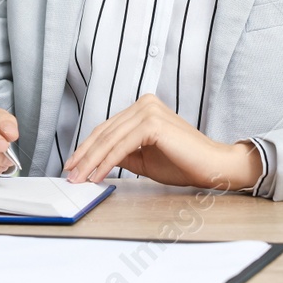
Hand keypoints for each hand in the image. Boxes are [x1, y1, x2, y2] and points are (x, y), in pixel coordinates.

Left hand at [63, 94, 261, 190]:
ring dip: (91, 161)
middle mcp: (144, 103)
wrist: (212, 166)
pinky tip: (97, 175)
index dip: (87, 148)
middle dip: (84, 155)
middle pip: (105, 132)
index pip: (107, 128)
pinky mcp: (152, 124)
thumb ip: (122, 154)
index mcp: (143, 107)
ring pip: (110, 140)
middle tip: (70, 174)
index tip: (73, 164)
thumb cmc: (183, 163)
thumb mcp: (144, 159)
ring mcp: (148, 111)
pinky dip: (107, 162)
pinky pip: (121, 146)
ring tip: (80, 179)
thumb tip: (96, 160)